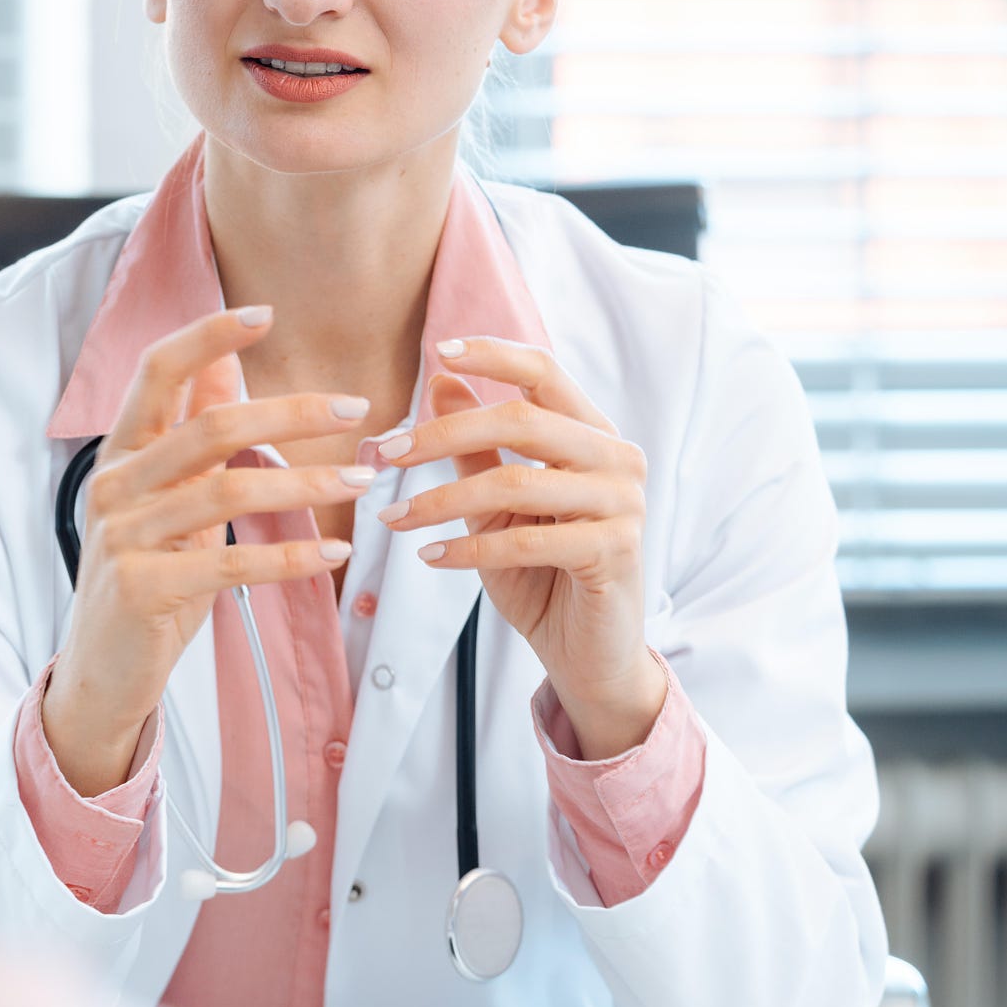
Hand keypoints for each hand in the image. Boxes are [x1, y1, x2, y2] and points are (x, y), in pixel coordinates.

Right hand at [44, 307, 370, 794]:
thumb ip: (191, 432)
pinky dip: (290, 556)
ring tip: (362, 478)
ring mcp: (124, 538)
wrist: (100, 670)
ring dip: (306, 483)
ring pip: (228, 492)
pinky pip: (231, 563)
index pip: (156, 372)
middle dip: (291, 413)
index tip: (264, 313)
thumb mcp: (168, 496)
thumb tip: (222, 359)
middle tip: (356, 406)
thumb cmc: (147, 573)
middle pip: (210, 427)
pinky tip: (335, 552)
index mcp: (120, 453)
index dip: (206, 336)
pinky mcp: (143, 589)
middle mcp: (114, 486)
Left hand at [375, 337, 662, 760]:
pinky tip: (429, 556)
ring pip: (516, 481)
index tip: (437, 351)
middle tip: (384, 454)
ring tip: (392, 519)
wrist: (588, 655)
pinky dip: (469, 548)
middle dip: (443, 434)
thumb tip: (441, 381)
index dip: (493, 356)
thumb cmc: (543, 575)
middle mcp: (617, 458)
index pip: (545, 372)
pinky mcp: (615, 549)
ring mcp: (623, 502)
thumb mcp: (499, 506)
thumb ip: (477, 447)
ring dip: (443, 498)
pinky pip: (528, 539)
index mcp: (592, 433)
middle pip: (522, 420)